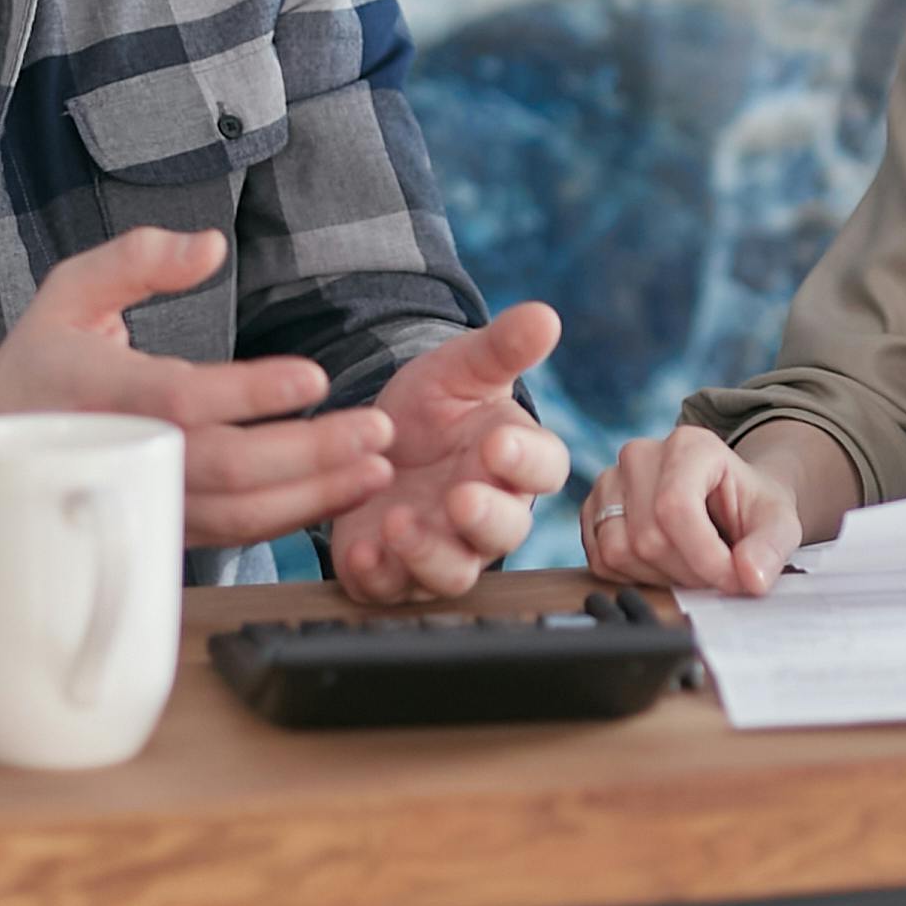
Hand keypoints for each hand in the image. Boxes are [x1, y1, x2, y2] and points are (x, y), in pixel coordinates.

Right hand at [0, 227, 392, 549]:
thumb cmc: (38, 359)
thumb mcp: (69, 289)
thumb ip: (136, 258)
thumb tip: (210, 246)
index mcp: (97, 390)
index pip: (182, 399)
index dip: (250, 393)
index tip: (313, 377)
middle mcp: (119, 456)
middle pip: (225, 468)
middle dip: (311, 453)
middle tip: (377, 429)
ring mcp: (138, 502)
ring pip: (234, 517)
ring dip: (314, 496)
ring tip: (375, 468)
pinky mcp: (155, 528)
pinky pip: (229, 536)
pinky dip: (287, 522)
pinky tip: (336, 495)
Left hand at [325, 305, 572, 602]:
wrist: (372, 438)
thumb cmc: (433, 406)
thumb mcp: (461, 369)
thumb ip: (502, 348)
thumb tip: (545, 315)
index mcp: (515, 460)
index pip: (542, 468)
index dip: (525, 461)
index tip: (498, 442)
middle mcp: (486, 514)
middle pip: (504, 533)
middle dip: (484, 520)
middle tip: (460, 498)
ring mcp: (442, 547)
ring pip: (452, 573)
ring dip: (428, 555)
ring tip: (397, 522)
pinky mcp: (393, 572)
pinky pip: (393, 590)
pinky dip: (379, 577)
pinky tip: (360, 552)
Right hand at [581, 426, 806, 595]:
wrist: (727, 503)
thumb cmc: (750, 508)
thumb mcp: (779, 523)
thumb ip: (771, 547)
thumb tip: (751, 576)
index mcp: (689, 445)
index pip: (676, 508)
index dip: (704, 557)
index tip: (733, 581)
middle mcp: (641, 455)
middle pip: (648, 536)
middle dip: (688, 572)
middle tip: (716, 576)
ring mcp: (610, 480)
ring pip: (619, 551)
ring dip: (660, 577)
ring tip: (691, 568)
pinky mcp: (592, 509)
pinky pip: (600, 560)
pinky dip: (634, 577)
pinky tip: (664, 566)